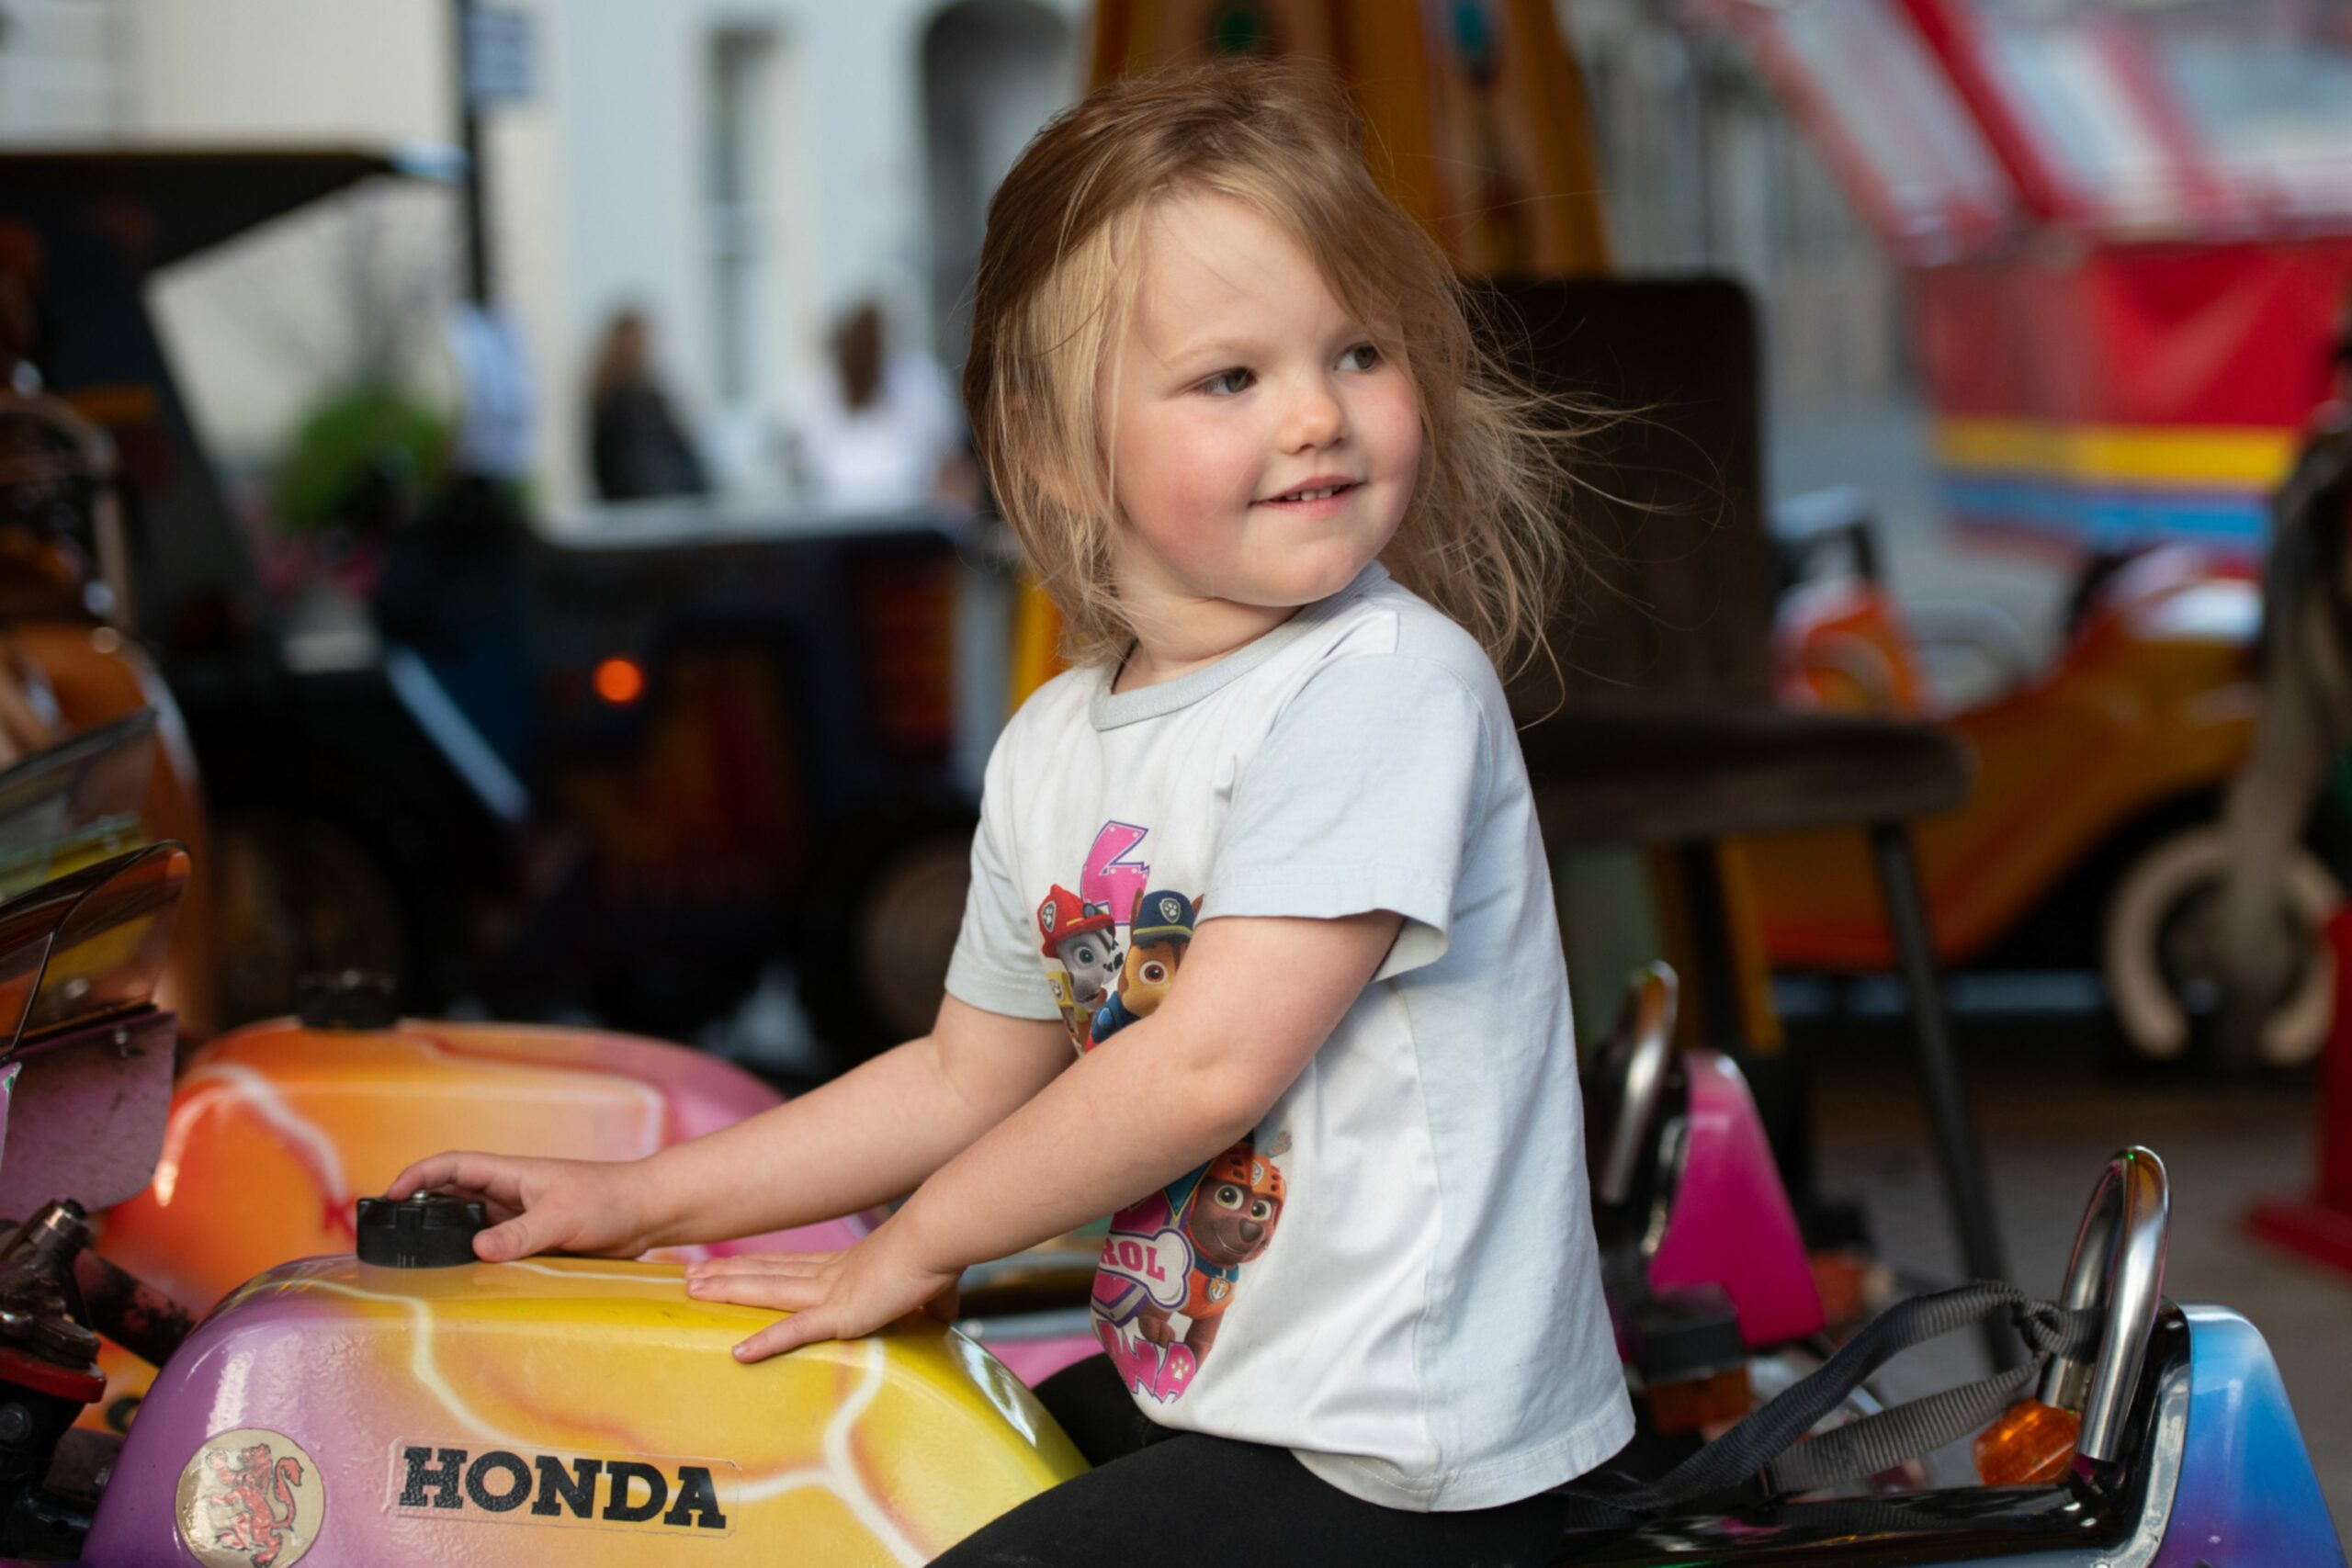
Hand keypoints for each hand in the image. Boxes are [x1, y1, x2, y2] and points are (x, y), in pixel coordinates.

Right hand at [386, 1151, 654, 1262]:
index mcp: (511, 1174)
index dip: (418, 1177)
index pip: (452, 1167)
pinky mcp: (533, 1243)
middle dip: (422, 1213)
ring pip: (472, 1229)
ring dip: (449, 1243)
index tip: (389, 1196)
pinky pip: (495, 1252)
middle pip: (453, 1199)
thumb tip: (478, 1249)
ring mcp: (520, 1219)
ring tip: (418, 1267)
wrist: (646, 1214)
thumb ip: (521, 1235)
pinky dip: (478, 1263)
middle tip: (393, 1239)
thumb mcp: (561, 1217)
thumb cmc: (608, 1200)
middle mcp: (510, 1195)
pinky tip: (464, 1283)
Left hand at [683, 1227, 961, 1361]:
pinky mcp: (842, 1314)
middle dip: (727, 1275)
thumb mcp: (932, 1287)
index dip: (757, 1266)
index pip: (790, 1266)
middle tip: (689, 1275)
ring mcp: (831, 1293)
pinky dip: (767, 1342)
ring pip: (767, 1292)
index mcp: (847, 1268)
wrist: (939, 1240)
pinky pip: (796, 1331)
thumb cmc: (939, 1258)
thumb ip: (933, 1303)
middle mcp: (830, 1276)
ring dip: (728, 1292)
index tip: (729, 1265)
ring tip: (692, 1289)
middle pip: (766, 1273)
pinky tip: (738, 1353)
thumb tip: (945, 1314)